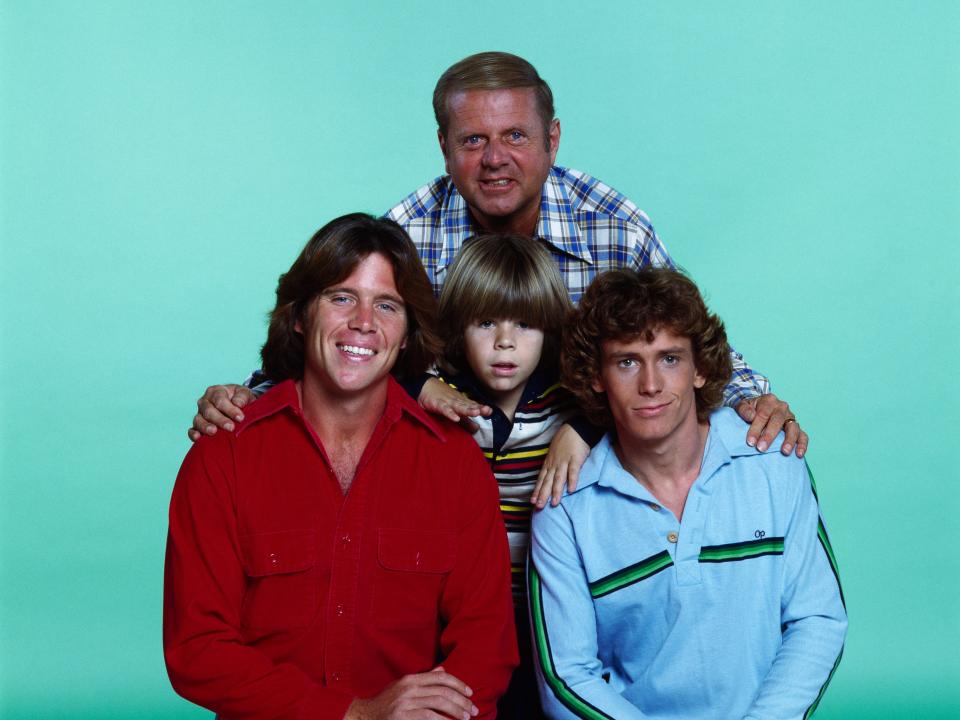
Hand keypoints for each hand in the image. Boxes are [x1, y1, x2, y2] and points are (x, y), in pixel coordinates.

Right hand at [187, 384, 255, 441]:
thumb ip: (243, 397)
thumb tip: (238, 404)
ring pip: (198, 420)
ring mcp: (200, 414)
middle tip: (231, 427)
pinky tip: (198, 438)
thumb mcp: (245, 394)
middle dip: (220, 420)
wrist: (238, 406)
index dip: (230, 409)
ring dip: (205, 426)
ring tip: (214, 432)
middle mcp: (205, 402)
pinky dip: (193, 434)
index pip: (220, 400)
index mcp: (216, 391)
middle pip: (209, 411)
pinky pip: (192, 430)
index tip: (240, 418)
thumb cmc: (241, 399)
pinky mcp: (198, 426)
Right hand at [344, 666, 477, 719]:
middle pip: (443, 691)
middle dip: (461, 700)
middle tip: (473, 710)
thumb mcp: (403, 686)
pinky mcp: (403, 716)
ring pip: (438, 703)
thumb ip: (424, 679)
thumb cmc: (386, 702)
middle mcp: (409, 688)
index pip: (441, 677)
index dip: (458, 683)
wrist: (363, 716)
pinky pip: (428, 717)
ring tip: (466, 718)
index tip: (470, 692)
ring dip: (456, 711)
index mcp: (411, 679)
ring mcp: (405, 703)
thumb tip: (443, 670)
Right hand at [418, 377, 491, 430]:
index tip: (490, 411)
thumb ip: (465, 421)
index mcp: (461, 402)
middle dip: (477, 408)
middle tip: (487, 410)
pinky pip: (444, 409)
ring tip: (475, 412)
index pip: (473, 405)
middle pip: (468, 405)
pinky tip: (455, 418)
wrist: (425, 386)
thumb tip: (477, 428)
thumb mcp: (454, 410)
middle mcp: (456, 402)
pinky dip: (450, 413)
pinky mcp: (437, 404)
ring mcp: (447, 402)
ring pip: (458, 406)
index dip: (481, 408)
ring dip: (467, 409)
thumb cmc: (441, 398)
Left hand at [531, 423, 589, 508]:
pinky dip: (572, 481)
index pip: (541, 479)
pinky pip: (573, 471)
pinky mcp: (575, 459)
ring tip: (554, 503)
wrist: (575, 429)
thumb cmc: (565, 441)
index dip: (537, 490)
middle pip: (548, 482)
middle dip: (543, 495)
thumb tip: (548, 476)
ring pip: (559, 479)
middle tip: (539, 507)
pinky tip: (571, 490)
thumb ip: (551, 465)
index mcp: (549, 463)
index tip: (532, 501)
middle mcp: (554, 464)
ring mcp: (564, 462)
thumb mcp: (554, 453)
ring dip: (556, 491)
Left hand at [735, 393, 807, 457]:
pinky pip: (803, 435)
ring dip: (789, 440)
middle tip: (761, 448)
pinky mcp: (796, 427)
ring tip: (784, 452)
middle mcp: (782, 407)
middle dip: (769, 436)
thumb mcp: (741, 405)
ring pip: (793, 428)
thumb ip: (743, 409)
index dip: (756, 428)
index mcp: (768, 400)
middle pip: (778, 421)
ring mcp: (791, 417)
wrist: (757, 407)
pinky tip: (798, 454)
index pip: (763, 414)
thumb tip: (750, 416)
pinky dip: (802, 444)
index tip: (750, 441)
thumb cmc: (749, 409)